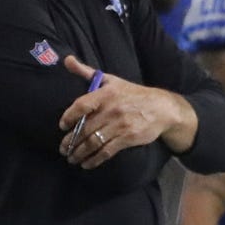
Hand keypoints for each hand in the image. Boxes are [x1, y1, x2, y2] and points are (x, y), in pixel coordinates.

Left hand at [59, 54, 196, 167]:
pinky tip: (86, 164)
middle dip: (70, 142)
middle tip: (62, 149)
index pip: (81, 106)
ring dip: (79, 153)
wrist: (162, 108)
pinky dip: (94, 159)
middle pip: (85, 129)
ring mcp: (120, 126)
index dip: (69, 117)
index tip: (62, 126)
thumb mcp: (111, 79)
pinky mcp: (128, 138)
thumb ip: (86, 72)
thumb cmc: (132, 94)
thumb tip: (67, 60)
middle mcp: (111, 110)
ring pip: (93, 142)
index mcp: (105, 94)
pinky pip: (107, 151)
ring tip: (71, 158)